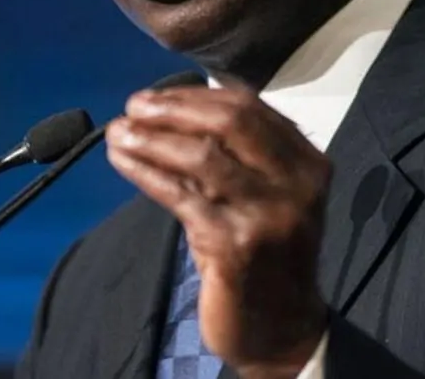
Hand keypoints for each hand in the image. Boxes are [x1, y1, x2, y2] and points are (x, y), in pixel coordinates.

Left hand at [105, 85, 331, 376]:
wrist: (281, 327)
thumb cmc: (265, 255)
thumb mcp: (259, 197)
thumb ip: (226, 157)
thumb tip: (161, 115)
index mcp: (307, 161)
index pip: (248, 106)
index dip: (195, 96)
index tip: (156, 95)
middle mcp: (296, 182)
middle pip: (231, 121)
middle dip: (174, 108)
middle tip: (133, 106)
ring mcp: (269, 213)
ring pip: (202, 155)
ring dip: (151, 138)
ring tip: (117, 133)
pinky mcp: (236, 244)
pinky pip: (181, 195)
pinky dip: (146, 172)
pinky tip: (125, 163)